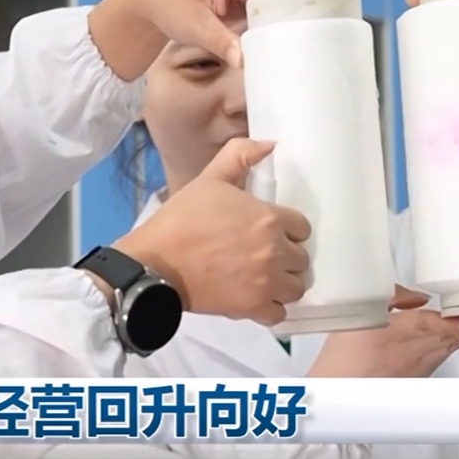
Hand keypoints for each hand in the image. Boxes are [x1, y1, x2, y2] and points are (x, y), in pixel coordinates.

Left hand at [89, 0, 295, 80]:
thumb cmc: (166, 6)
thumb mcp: (192, 27)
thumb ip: (220, 42)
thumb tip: (244, 61)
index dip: (285, 14)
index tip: (294, 40)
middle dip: (286, 19)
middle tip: (293, 50)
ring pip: (279, 0)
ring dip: (280, 22)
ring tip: (288, 49)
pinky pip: (269, 4)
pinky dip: (270, 22)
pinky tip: (275, 43)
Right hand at [112, 138, 311, 324]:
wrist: (156, 262)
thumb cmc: (182, 219)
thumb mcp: (209, 179)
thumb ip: (240, 156)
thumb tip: (271, 144)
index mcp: (269, 218)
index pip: (302, 227)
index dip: (286, 228)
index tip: (269, 231)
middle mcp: (275, 251)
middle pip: (302, 259)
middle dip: (286, 256)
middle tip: (262, 255)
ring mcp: (266, 283)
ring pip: (296, 288)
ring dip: (282, 283)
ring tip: (262, 279)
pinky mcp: (252, 308)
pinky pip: (279, 314)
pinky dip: (269, 308)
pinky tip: (254, 298)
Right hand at [307, 286, 458, 377]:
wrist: (338, 391)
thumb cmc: (347, 349)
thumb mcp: (365, 311)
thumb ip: (394, 297)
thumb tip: (419, 297)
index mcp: (415, 330)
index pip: (456, 322)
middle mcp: (426, 350)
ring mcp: (423, 366)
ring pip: (451, 345)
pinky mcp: (415, 376)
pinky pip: (439, 354)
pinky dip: (448, 342)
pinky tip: (445, 336)